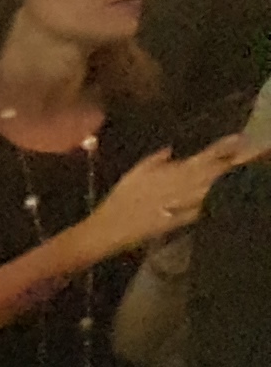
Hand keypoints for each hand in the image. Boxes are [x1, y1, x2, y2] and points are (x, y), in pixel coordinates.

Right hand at [88, 134, 263, 255]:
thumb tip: (171, 150)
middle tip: (260, 151)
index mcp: (172, 172)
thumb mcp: (134, 173)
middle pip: (217, 171)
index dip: (223, 147)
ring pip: (215, 189)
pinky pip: (205, 210)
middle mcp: (182, 185)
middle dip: (239, 161)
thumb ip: (155, 160)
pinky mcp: (182, 221)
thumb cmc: (119, 199)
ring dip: (233, 179)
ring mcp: (184, 204)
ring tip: (252, 169)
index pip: (204, 156)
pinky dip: (218, 203)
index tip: (242, 138)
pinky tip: (232, 197)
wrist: (110, 228)